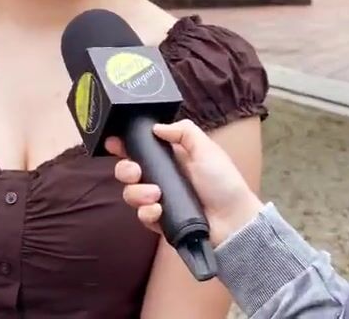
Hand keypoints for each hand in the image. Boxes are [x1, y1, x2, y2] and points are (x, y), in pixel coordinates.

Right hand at [106, 119, 264, 243]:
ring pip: (131, 194)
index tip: (113, 143)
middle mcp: (162, 178)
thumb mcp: (206, 149)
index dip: (124, 145)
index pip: (141, 149)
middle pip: (128, 171)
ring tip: (156, 195)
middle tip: (135, 172)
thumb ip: (184, 131)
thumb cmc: (224, 182)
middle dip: (125, 170)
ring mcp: (160, 201)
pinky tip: (158, 211)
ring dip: (137, 193)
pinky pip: (142, 216)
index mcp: (171, 159)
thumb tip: (156, 127)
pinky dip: (146, 213)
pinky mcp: (161, 222)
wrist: (234, 221)